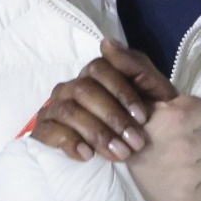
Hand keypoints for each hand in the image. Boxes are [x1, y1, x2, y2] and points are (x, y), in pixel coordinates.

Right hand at [30, 40, 176, 163]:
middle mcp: (73, 88)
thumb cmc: (148, 122)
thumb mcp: (155, 94)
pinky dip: (68, 142)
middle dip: (112, 117)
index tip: (143, 117)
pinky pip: (47, 131)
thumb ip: (136, 66)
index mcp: (97, 75)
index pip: (99, 69)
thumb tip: (106, 42)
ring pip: (68, 111)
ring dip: (96, 133)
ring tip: (120, 154)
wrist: (148, 158)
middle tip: (135, 142)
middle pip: (83, 90)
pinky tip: (88, 155)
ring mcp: (57, 108)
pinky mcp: (46, 131)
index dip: (121, 92)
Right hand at [127, 94, 200, 200]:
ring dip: (192, 166)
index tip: (180, 125)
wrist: (107, 188)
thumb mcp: (136, 112)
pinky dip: (194, 189)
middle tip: (168, 150)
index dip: (192, 116)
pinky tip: (175, 187)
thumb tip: (179, 101)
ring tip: (169, 170)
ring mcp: (190, 174)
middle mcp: (187, 144)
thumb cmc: (121, 144)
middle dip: (189, 143)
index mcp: (176, 118)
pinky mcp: (190, 197)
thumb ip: (162, 104)